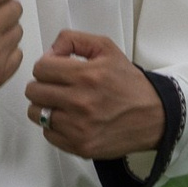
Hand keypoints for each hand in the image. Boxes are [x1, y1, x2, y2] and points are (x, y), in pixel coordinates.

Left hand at [24, 31, 166, 159]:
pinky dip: (54, 126)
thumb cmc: (129, 83)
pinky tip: (69, 119)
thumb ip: (74, 40)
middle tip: (57, 87)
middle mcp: (80, 102)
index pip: (41, 68)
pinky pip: (48, 133)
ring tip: (61, 104)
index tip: (56, 70)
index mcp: (87, 75)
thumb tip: (50, 51)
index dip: (46, 66)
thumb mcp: (107, 49)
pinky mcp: (80, 146)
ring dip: (45, 106)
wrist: (154, 117)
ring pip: (36, 113)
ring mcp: (78, 127)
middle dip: (42, 85)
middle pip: (33, 91)